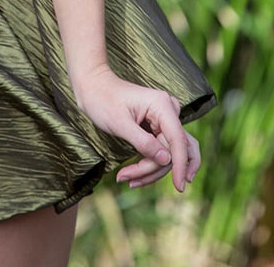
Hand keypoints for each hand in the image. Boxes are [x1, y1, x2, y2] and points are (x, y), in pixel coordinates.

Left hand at [72, 65, 200, 191]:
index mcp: (162, 105)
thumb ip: (143, 142)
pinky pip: (161, 151)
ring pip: (168, 154)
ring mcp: (164, 119)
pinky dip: (149, 164)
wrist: (93, 86)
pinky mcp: (158, 126)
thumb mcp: (120, 124)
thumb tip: (166, 161)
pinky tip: (132, 174)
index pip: (179, 141)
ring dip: (150, 170)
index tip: (179, 187)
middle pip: (173, 151)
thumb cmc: (103, 100)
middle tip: (130, 180)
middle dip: (154, 170)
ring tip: (125, 178)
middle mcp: (168, 111)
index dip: (181, 165)